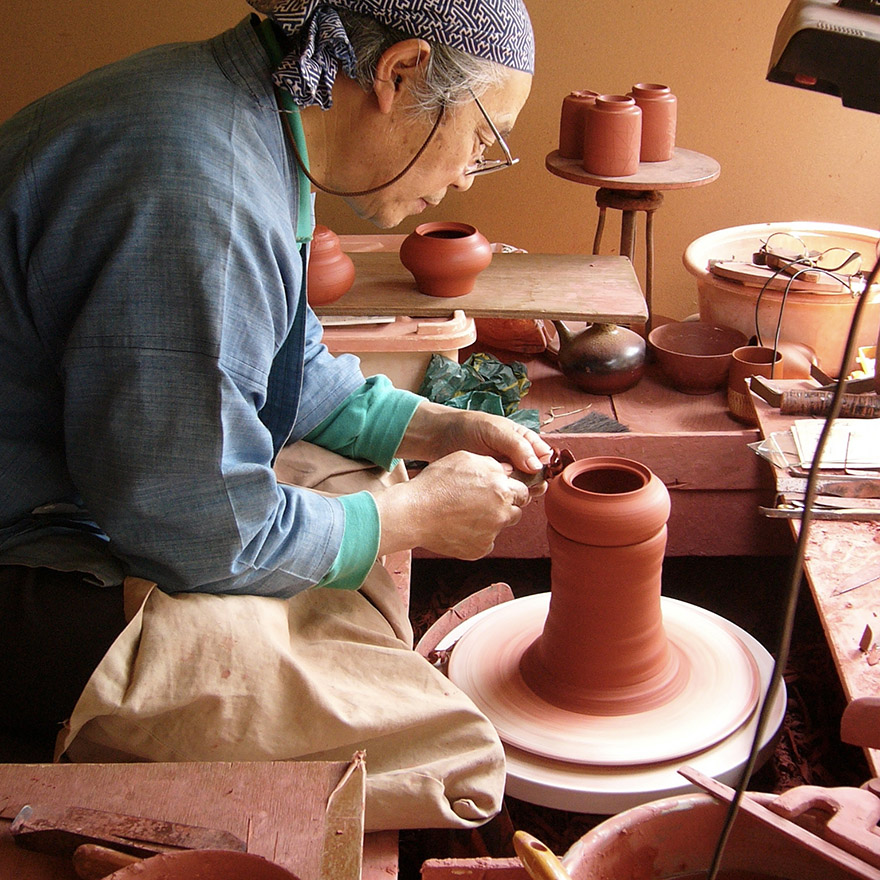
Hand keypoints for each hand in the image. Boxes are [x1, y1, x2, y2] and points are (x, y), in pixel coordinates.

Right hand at [372, 450, 531, 558]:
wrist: (414, 513)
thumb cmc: (436, 483)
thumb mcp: (465, 459)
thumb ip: (492, 464)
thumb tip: (507, 472)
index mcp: (502, 489)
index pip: (523, 491)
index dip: (511, 490)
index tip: (499, 491)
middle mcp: (502, 513)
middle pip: (515, 511)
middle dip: (504, 506)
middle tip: (480, 502)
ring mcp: (492, 534)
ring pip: (500, 527)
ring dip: (491, 521)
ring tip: (466, 514)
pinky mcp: (480, 549)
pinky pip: (486, 542)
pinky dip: (477, 536)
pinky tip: (459, 526)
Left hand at [396, 402, 552, 483]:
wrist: (440, 437)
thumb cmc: (469, 427)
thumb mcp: (495, 430)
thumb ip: (516, 446)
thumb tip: (537, 466)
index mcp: (524, 441)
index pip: (544, 457)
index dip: (544, 468)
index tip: (538, 476)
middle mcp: (518, 458)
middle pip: (536, 476)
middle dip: (533, 484)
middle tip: (524, 488)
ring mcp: (506, 473)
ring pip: (522, 488)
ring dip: (520, 492)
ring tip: (508, 491)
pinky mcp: (492, 485)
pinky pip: (504, 494)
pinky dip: (504, 497)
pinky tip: (498, 497)